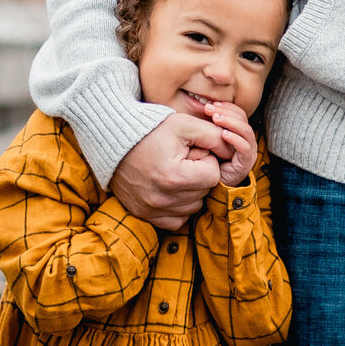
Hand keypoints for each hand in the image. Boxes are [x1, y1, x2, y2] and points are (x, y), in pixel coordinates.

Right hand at [109, 112, 232, 226]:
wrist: (112, 139)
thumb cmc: (150, 129)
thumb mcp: (184, 124)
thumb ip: (213, 136)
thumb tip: (232, 150)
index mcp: (175, 177)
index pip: (212, 175)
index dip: (206, 160)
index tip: (191, 151)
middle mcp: (163, 199)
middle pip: (203, 192)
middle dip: (198, 175)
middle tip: (181, 159)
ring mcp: (152, 210)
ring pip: (192, 207)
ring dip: (190, 191)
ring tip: (174, 171)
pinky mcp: (144, 214)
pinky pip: (176, 221)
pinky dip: (178, 207)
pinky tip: (169, 188)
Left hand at [188, 99, 259, 183]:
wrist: (210, 185)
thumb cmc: (207, 159)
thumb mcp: (206, 138)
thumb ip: (206, 124)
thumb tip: (198, 105)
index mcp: (237, 131)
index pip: (238, 113)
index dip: (226, 106)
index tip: (210, 104)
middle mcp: (245, 140)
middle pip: (242, 119)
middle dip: (226, 111)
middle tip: (209, 109)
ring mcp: (248, 151)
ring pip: (246, 131)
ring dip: (230, 122)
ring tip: (216, 119)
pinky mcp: (246, 163)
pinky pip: (245, 148)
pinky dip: (235, 139)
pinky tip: (223, 134)